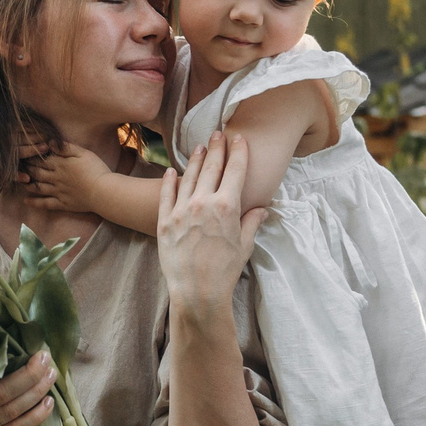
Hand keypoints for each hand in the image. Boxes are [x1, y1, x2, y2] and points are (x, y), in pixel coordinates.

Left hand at [18, 138, 110, 212]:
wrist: (103, 191)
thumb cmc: (96, 169)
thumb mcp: (83, 153)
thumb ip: (65, 147)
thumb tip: (49, 142)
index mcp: (60, 164)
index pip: (41, 159)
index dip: (31, 156)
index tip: (24, 154)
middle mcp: (55, 178)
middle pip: (36, 172)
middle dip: (26, 169)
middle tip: (18, 166)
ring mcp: (58, 192)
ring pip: (38, 187)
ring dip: (27, 184)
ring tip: (19, 181)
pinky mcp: (62, 204)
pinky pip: (45, 204)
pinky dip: (34, 202)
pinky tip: (26, 201)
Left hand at [157, 130, 266, 326]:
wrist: (197, 292)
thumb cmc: (225, 271)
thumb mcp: (244, 246)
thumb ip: (251, 223)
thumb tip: (261, 210)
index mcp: (227, 206)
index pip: (235, 171)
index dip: (239, 152)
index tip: (239, 139)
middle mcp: (203, 203)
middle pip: (211, 167)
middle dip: (216, 148)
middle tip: (218, 134)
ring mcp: (181, 210)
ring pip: (188, 177)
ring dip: (194, 160)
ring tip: (199, 147)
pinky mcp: (164, 221)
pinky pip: (166, 194)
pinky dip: (169, 181)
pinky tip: (172, 171)